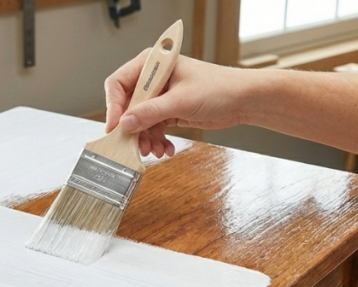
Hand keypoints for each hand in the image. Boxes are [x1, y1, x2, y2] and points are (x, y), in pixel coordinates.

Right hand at [104, 51, 245, 157]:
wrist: (243, 100)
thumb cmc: (219, 88)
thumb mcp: (181, 101)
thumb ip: (151, 112)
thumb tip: (125, 123)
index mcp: (153, 64)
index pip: (119, 83)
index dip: (114, 106)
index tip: (114, 127)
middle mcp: (153, 79)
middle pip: (128, 105)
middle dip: (133, 128)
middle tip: (136, 145)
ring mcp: (161, 96)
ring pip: (140, 120)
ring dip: (146, 138)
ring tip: (154, 150)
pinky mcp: (169, 110)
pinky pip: (154, 127)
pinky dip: (157, 140)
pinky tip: (166, 148)